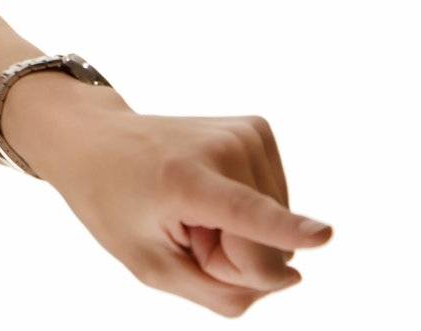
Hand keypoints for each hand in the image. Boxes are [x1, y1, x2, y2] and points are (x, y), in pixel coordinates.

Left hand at [43, 110, 331, 317]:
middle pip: (266, 248)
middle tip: (181, 226)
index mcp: (185, 181)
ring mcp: (245, 133)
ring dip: (238, 234)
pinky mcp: (259, 129)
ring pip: (277, 230)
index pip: (245, 213)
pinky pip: (277, 203)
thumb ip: (220, 291)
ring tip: (190, 205)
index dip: (287, 231)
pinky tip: (209, 192)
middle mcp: (221, 148)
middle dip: (231, 256)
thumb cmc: (115, 205)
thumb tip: (292, 277)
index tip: (325, 236)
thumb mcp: (149, 266)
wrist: (95, 139)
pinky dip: (247, 212)